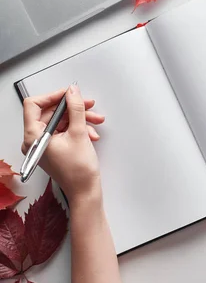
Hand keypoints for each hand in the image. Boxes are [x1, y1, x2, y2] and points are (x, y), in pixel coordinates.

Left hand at [22, 85, 105, 201]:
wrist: (85, 190)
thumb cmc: (78, 170)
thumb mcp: (79, 133)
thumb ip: (75, 109)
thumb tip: (72, 92)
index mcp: (33, 136)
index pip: (34, 105)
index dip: (53, 96)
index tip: (69, 93)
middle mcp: (35, 140)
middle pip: (50, 113)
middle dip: (72, 108)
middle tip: (87, 105)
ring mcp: (44, 144)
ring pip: (60, 121)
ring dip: (79, 119)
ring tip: (95, 121)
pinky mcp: (53, 148)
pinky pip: (64, 130)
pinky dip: (78, 129)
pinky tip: (90, 134)